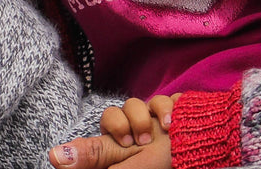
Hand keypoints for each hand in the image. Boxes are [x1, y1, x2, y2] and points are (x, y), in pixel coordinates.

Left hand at [47, 94, 179, 168]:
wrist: (206, 145)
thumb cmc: (164, 160)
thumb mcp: (127, 161)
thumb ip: (94, 155)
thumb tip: (54, 156)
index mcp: (114, 148)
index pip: (93, 138)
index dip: (105, 132)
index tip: (120, 142)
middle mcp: (129, 134)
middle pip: (110, 114)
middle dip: (122, 124)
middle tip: (134, 142)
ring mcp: (148, 121)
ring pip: (132, 104)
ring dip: (143, 118)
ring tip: (157, 134)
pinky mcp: (166, 109)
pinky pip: (158, 99)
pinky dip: (164, 110)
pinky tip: (170, 124)